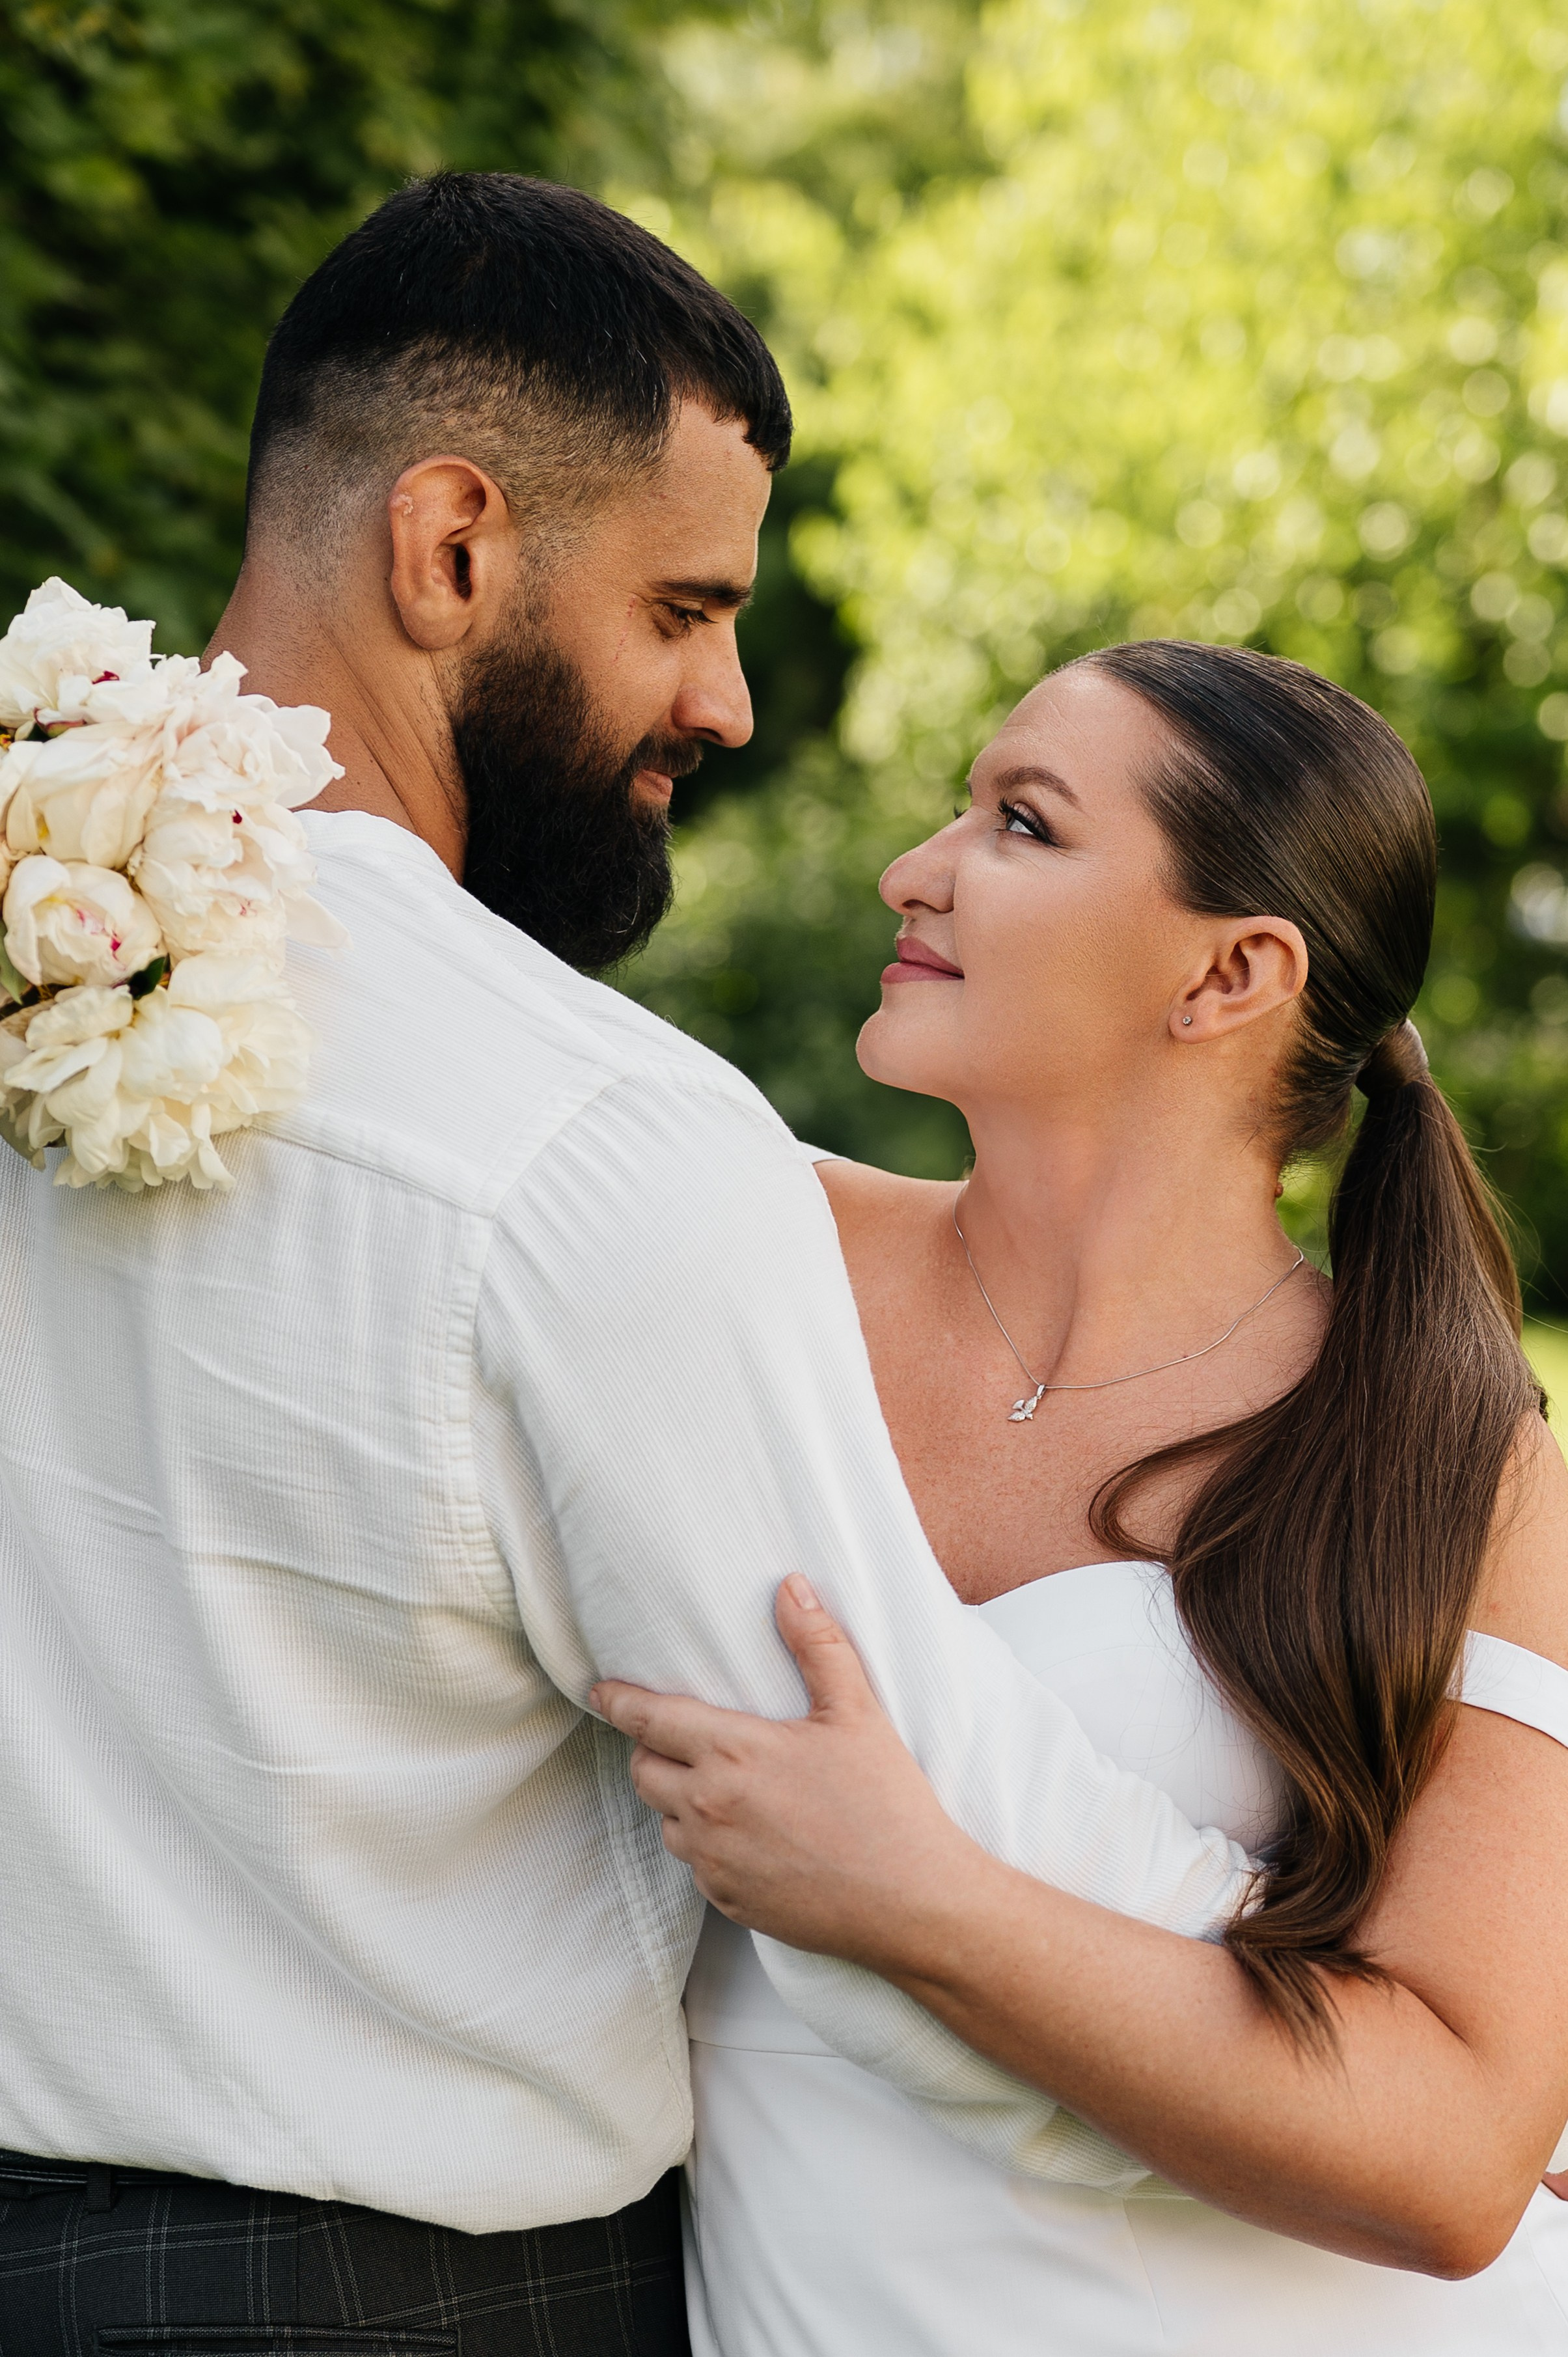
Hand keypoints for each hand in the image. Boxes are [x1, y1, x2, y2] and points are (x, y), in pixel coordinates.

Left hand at [590, 1576, 981, 1973]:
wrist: (912, 1902)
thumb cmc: (887, 1803)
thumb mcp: (858, 1712)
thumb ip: (817, 1645)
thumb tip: (791, 1587)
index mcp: (733, 1753)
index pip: (649, 1720)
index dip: (619, 1703)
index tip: (600, 1692)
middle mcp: (709, 1809)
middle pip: (644, 1772)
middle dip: (651, 1751)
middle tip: (681, 1739)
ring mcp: (714, 1862)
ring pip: (666, 1821)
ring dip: (679, 1800)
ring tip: (723, 1787)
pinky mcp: (728, 1902)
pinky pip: (696, 1865)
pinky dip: (708, 1846)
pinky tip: (750, 1836)